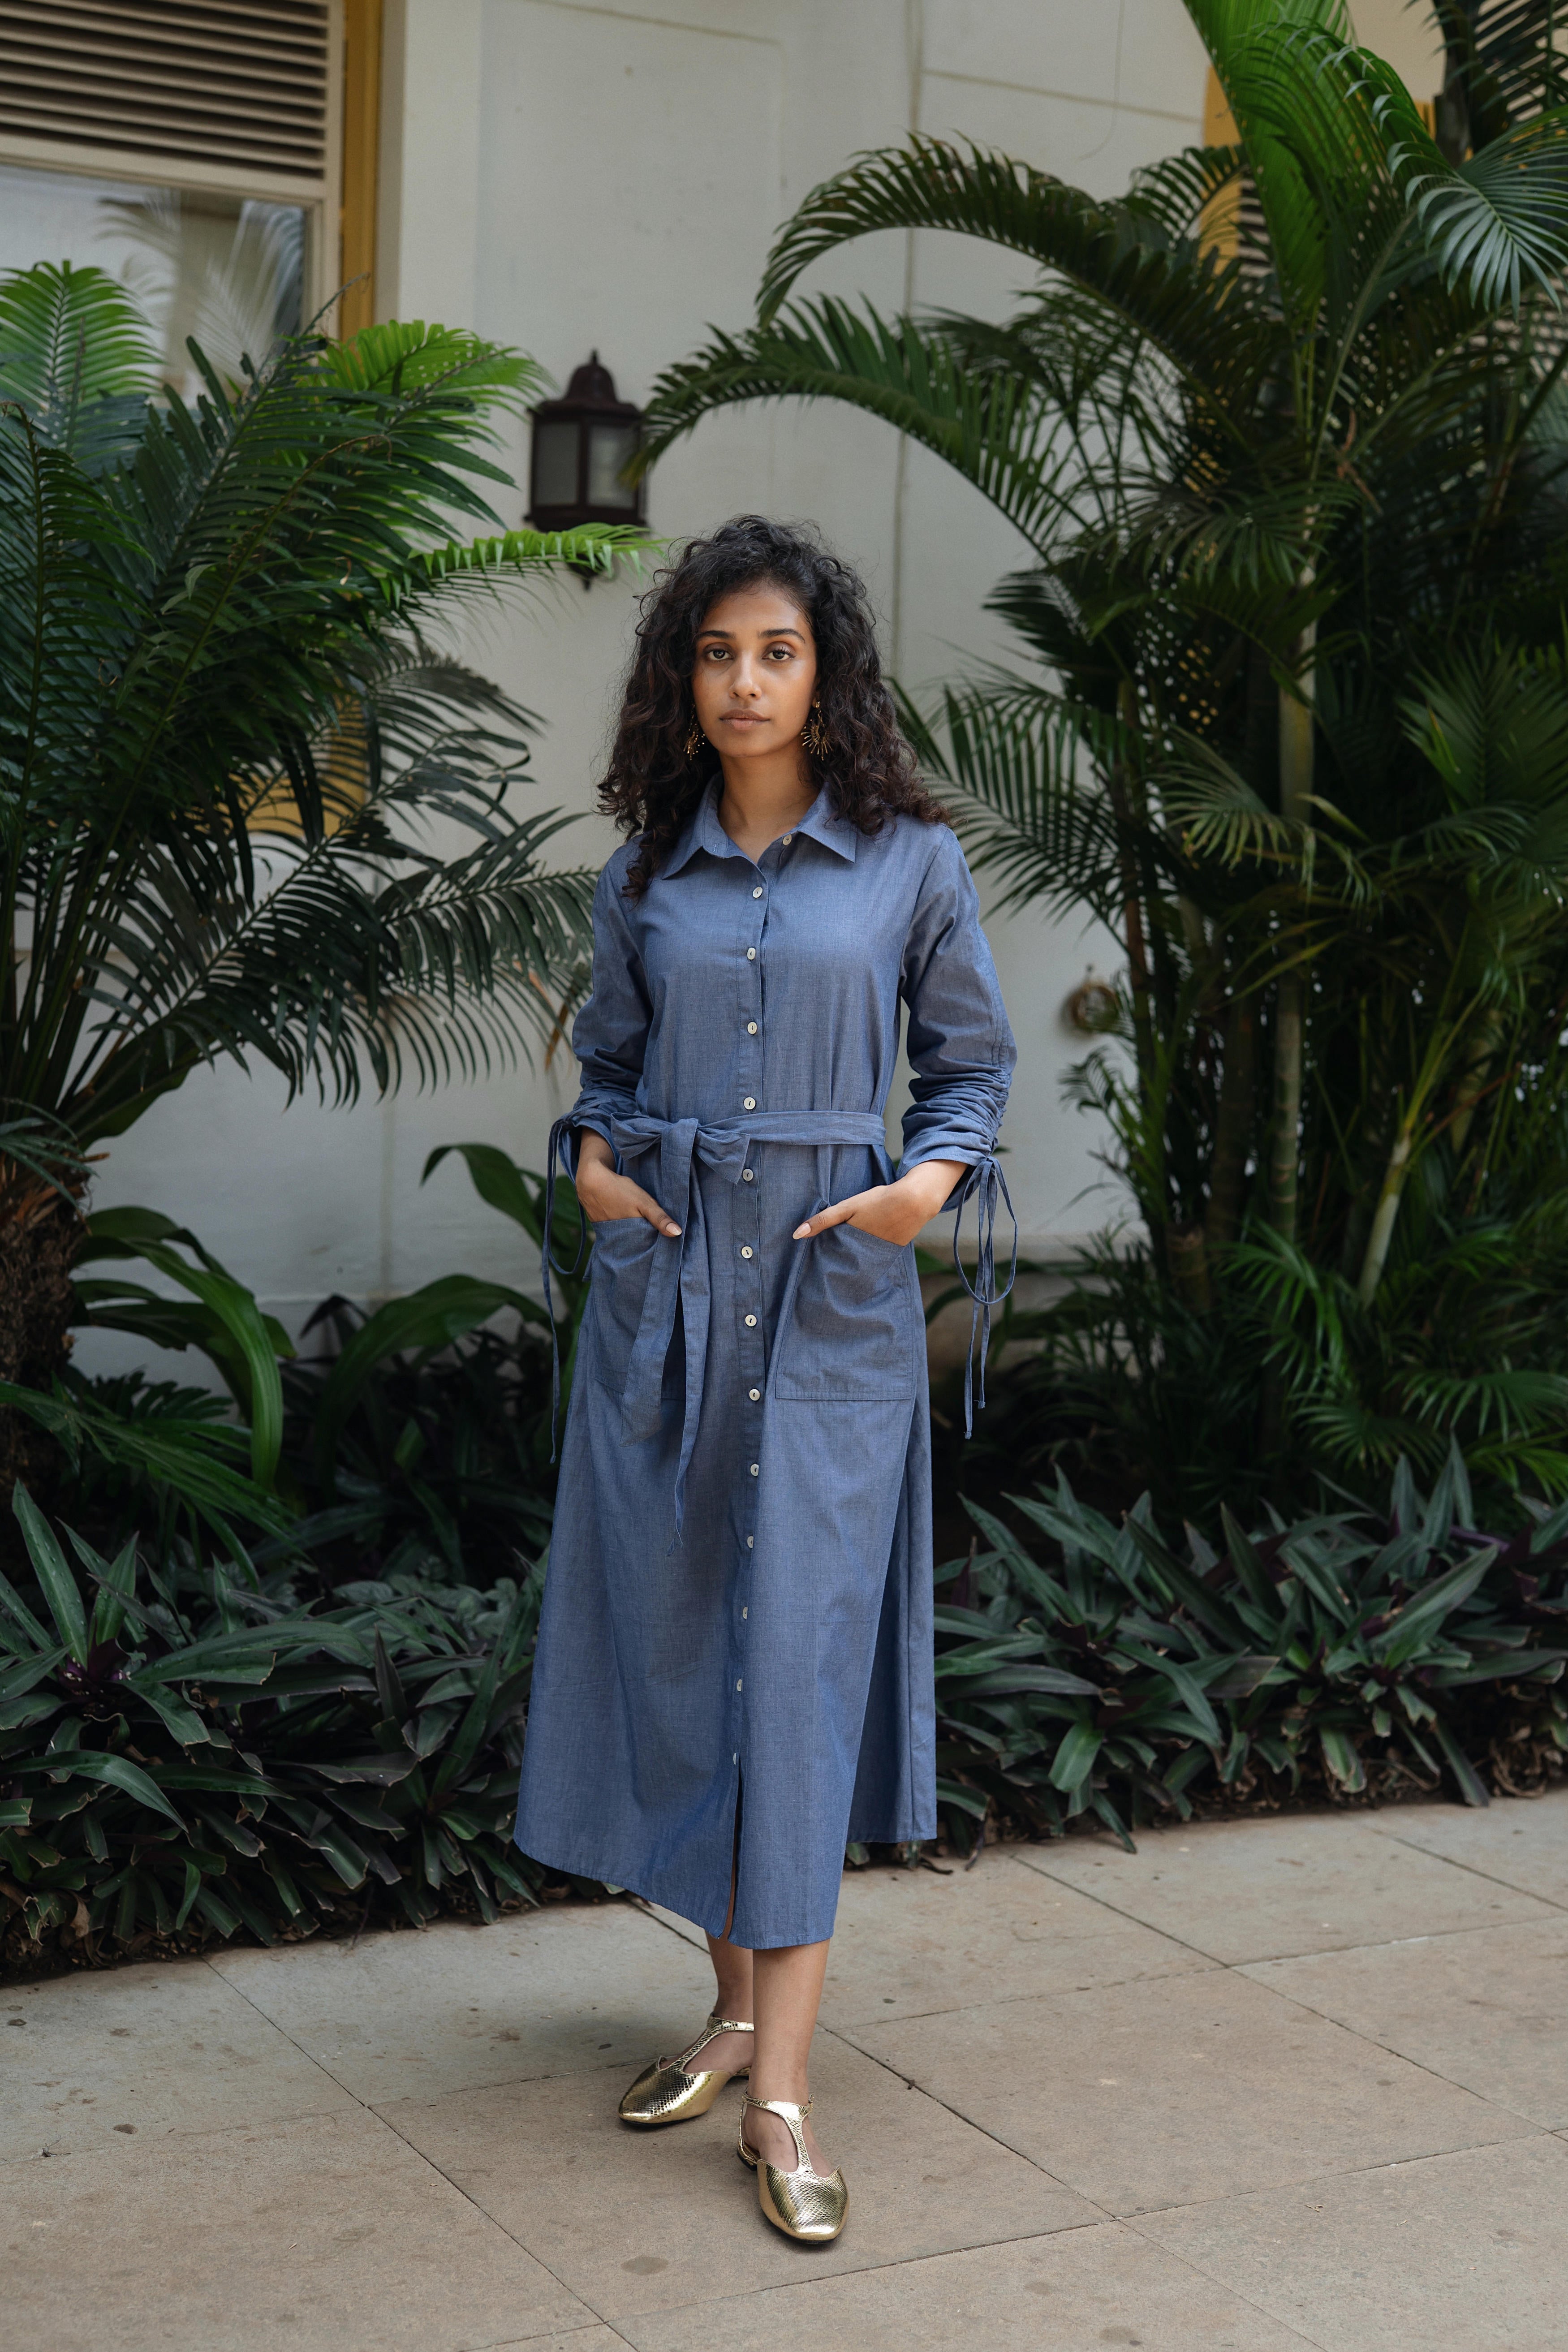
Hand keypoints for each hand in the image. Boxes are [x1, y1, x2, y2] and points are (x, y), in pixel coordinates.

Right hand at [574, 1130, 681, 1234]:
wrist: (590, 1179)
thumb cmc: (619, 1190)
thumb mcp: (643, 1202)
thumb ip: (659, 1218)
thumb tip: (677, 1234)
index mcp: (630, 1235)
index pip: (646, 1246)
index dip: (656, 1244)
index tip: (667, 1243)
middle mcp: (617, 1238)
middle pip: (636, 1243)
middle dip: (646, 1241)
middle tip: (657, 1235)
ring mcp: (607, 1232)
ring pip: (625, 1237)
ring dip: (634, 1235)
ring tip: (644, 1229)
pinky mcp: (600, 1224)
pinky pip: (615, 1230)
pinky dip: (622, 1228)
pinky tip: (626, 1221)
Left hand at [792, 1159, 966, 1246]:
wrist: (914, 1201)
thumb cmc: (878, 1201)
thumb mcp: (847, 1207)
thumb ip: (823, 1220)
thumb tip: (796, 1235)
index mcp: (852, 1244)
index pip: (832, 1259)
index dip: (824, 1260)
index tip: (814, 1265)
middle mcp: (866, 1255)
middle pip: (847, 1262)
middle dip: (838, 1263)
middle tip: (828, 1263)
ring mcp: (881, 1255)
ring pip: (862, 1261)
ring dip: (855, 1260)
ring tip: (847, 1258)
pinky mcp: (893, 1251)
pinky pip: (876, 1257)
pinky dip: (870, 1255)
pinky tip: (866, 1251)